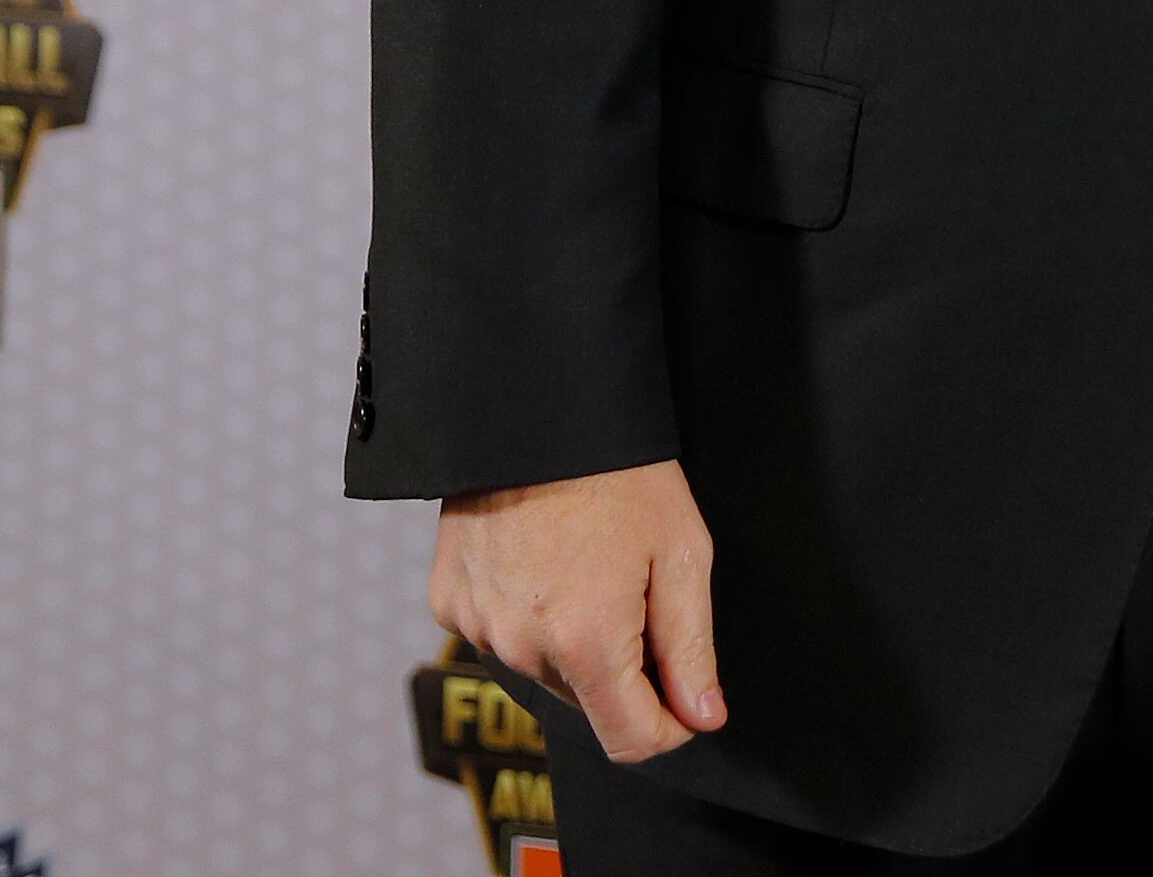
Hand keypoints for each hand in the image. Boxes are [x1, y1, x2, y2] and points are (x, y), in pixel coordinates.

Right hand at [432, 459, 725, 761]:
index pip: (629, 740)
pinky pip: (501, 633)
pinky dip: (527, 613)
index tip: (687, 700)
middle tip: (641, 590)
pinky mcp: (450, 604)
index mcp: (586, 642)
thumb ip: (691, 647)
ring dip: (573, 639)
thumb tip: (702, 717)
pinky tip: (545, 559)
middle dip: (623, 666)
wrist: (535, 413)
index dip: (669, 728)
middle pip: (588, 699)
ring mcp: (478, 628)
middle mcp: (522, 648)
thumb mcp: (683, 553)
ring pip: (544, 668)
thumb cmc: (621, 474)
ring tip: (590, 563)